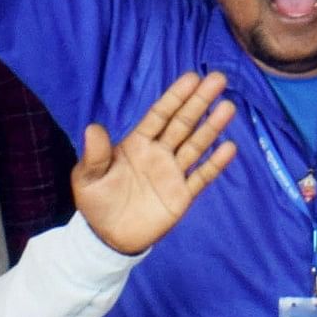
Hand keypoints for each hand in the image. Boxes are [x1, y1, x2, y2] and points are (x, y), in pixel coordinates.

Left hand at [69, 69, 241, 254]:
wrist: (108, 238)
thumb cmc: (96, 202)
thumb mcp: (88, 178)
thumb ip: (94, 154)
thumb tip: (92, 127)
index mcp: (137, 143)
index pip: (160, 115)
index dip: (175, 97)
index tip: (192, 78)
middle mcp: (159, 153)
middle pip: (183, 123)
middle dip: (199, 102)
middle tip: (218, 79)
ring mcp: (173, 174)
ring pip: (196, 145)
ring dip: (212, 127)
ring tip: (228, 107)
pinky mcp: (182, 196)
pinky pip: (201, 176)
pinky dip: (215, 163)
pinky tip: (229, 147)